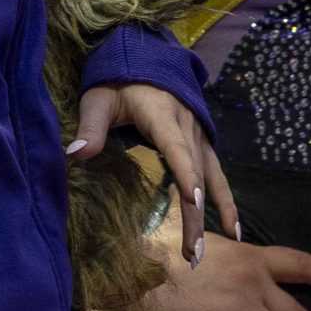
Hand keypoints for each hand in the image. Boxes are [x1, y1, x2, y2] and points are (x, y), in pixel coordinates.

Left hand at [74, 82, 237, 269]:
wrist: (146, 56)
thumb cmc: (118, 79)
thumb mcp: (98, 98)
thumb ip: (90, 127)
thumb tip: (76, 154)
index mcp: (163, 114)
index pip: (176, 147)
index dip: (185, 173)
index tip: (192, 202)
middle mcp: (188, 126)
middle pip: (195, 174)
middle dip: (195, 215)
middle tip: (191, 253)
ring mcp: (199, 135)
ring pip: (210, 178)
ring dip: (212, 215)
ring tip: (205, 251)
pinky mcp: (203, 142)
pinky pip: (217, 174)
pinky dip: (225, 201)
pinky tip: (234, 229)